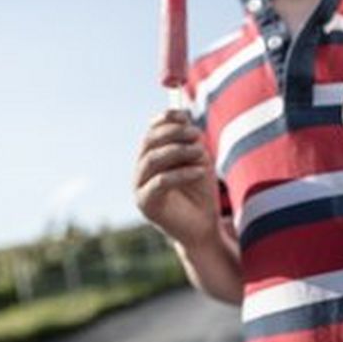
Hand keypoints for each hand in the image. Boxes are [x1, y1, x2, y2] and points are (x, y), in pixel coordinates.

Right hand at [133, 110, 219, 247]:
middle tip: (197, 134)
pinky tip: (201, 172)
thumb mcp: (199, 160)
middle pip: (149, 142)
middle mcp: (141, 170)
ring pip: (152, 159)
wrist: (203, 226)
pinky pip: (160, 181)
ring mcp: (139, 187)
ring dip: (179, 150)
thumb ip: (190, 141)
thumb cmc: (201, 191)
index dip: (165, 119)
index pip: (152, 131)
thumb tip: (185, 119)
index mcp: (151, 156)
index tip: (185, 115)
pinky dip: (182, 173)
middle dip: (173, 133)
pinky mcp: (145, 203)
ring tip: (201, 151)